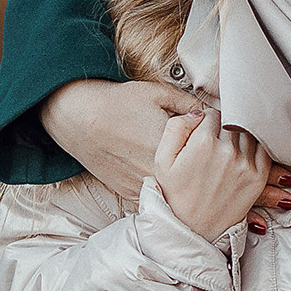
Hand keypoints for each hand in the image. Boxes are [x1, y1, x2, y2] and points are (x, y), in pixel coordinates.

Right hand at [40, 78, 203, 200]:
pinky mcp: (131, 193)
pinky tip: (165, 177)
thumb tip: (210, 115)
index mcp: (171, 146)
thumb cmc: (118, 102)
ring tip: (184, 168)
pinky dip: (164, 190)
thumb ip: (189, 103)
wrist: (80, 119)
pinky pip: (158, 197)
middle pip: (193, 174)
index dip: (210, 142)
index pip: (206, 149)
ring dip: (184, 182)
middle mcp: (159, 171)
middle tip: (200, 153)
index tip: (209, 137)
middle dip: (200, 164)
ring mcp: (144, 185)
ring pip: (176, 192)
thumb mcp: (158, 93)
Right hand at [153, 110, 270, 239]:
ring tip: (227, 147)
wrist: (191, 230)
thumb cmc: (174, 195)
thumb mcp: (162, 160)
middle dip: (223, 126)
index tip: (203, 129)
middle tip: (215, 139)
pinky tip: (245, 153)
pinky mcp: (258, 177)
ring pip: (248, 133)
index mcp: (202, 142)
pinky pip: (263, 150)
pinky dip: (256, 147)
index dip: (206, 119)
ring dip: (240, 135)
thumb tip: (197, 113)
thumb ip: (175, 128)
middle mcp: (227, 151)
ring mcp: (245, 164)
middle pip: (232, 121)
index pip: (212, 113)